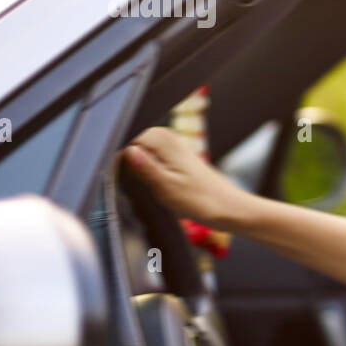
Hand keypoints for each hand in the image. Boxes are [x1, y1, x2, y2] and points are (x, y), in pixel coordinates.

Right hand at [121, 127, 251, 230]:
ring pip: (137, 158)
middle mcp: (166, 137)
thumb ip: (143, 167)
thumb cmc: (201, 200)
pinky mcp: (174, 159)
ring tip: (156, 189)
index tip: (125, 181)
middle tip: (146, 188)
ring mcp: (170, 147)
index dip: (118, 163)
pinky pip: (150, 164)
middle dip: (128, 170)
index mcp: (161, 138)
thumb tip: (126, 151)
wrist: (228, 208)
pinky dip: (150, 178)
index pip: (121, 141)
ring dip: (140, 176)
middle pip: (128, 148)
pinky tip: (159, 189)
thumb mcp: (165, 186)